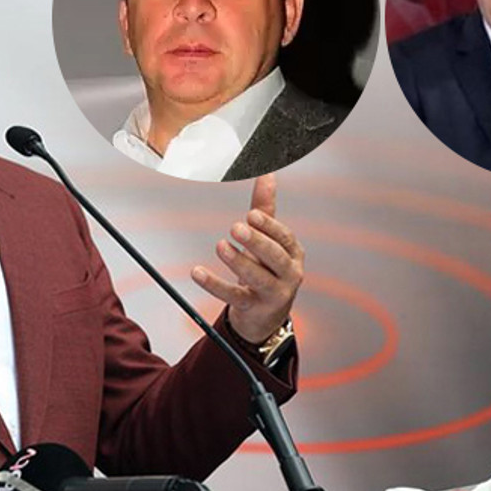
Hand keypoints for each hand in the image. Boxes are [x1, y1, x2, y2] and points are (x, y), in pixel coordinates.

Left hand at [190, 174, 303, 343]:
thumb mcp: (268, 241)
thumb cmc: (268, 271)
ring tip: (220, 246)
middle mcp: (288, 275)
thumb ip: (266, 209)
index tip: (252, 214)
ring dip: (238, 261)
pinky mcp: (253, 309)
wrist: (266, 316)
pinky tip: (197, 272)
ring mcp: (273, 295)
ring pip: (257, 278)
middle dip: (257, 242)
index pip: (285, 239)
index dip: (270, 227)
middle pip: (275, 258)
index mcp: (293, 255)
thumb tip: (267, 174)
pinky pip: (233, 296)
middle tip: (236, 227)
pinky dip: (214, 284)